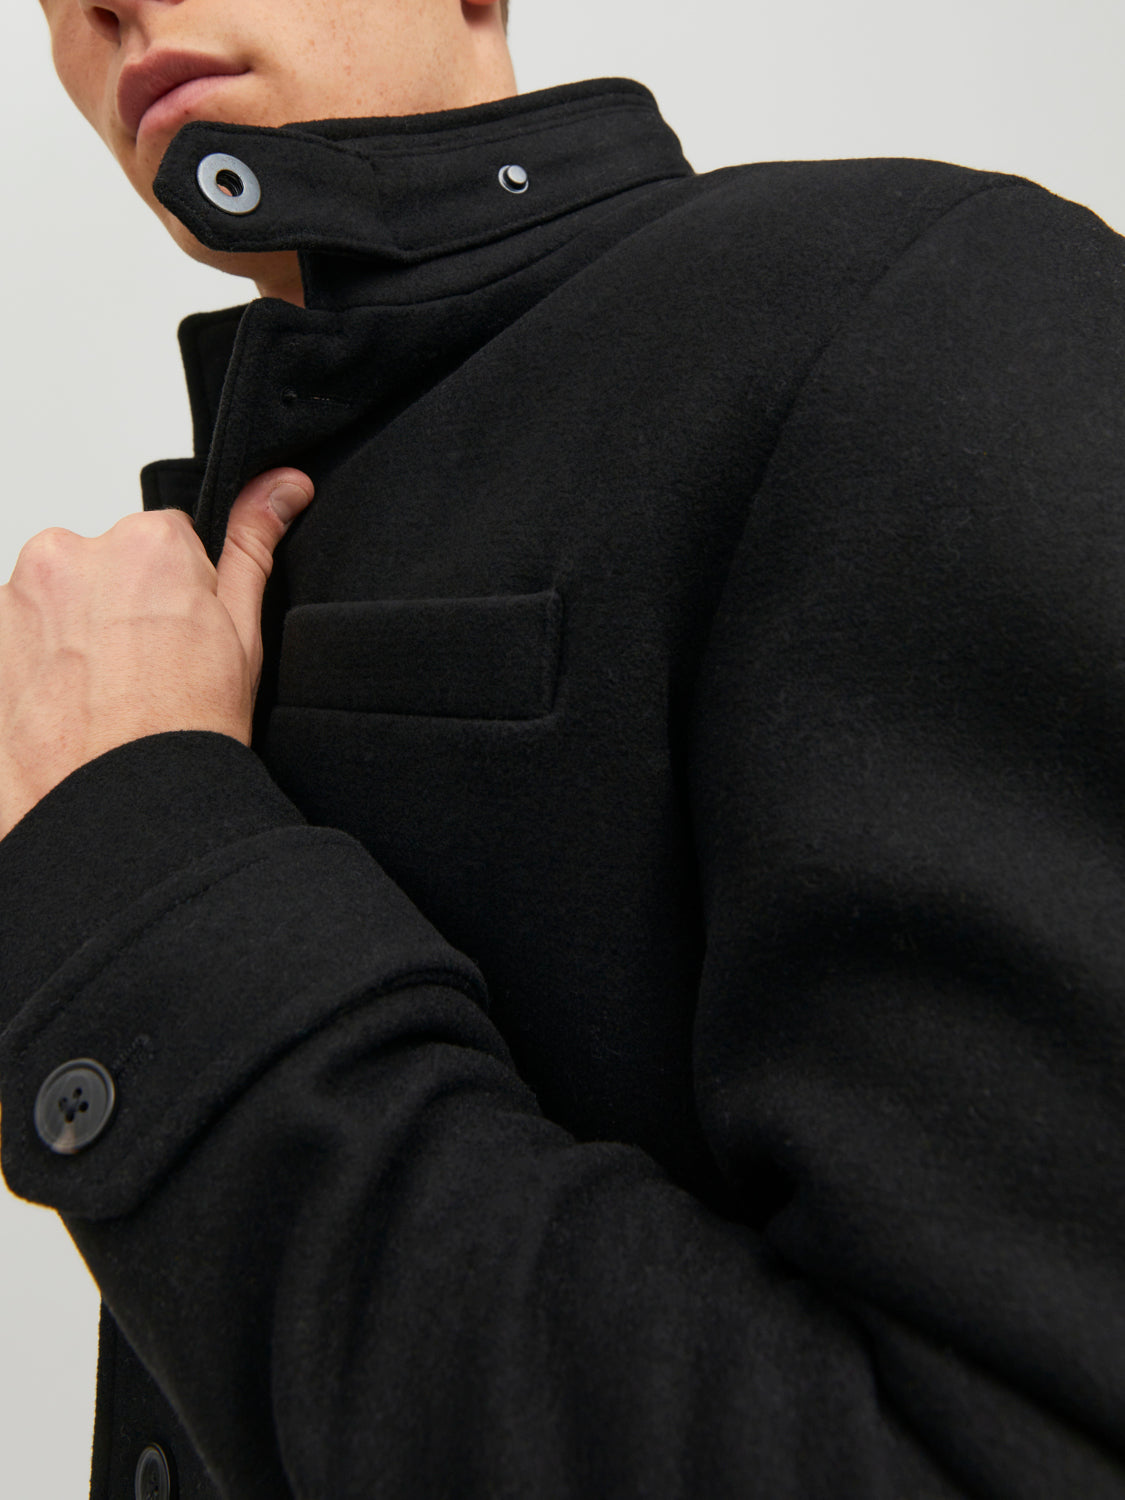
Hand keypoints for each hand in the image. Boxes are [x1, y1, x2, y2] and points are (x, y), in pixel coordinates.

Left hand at [0, 468, 312, 840]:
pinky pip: (18, 640)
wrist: (120, 809)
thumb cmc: (184, 731)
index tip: (182, 644)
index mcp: (145, 542)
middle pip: (104, 566)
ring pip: (57, 603)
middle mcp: (71, 554)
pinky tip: (68, 709)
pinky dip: (37, 669)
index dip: (180, 597)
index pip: (164, 544)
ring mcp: (18, 598)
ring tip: (104, 699)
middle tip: (147, 675)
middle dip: (121, 609)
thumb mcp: (243, 632)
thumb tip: (281, 487)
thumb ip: (254, 544)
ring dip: (75, 638)